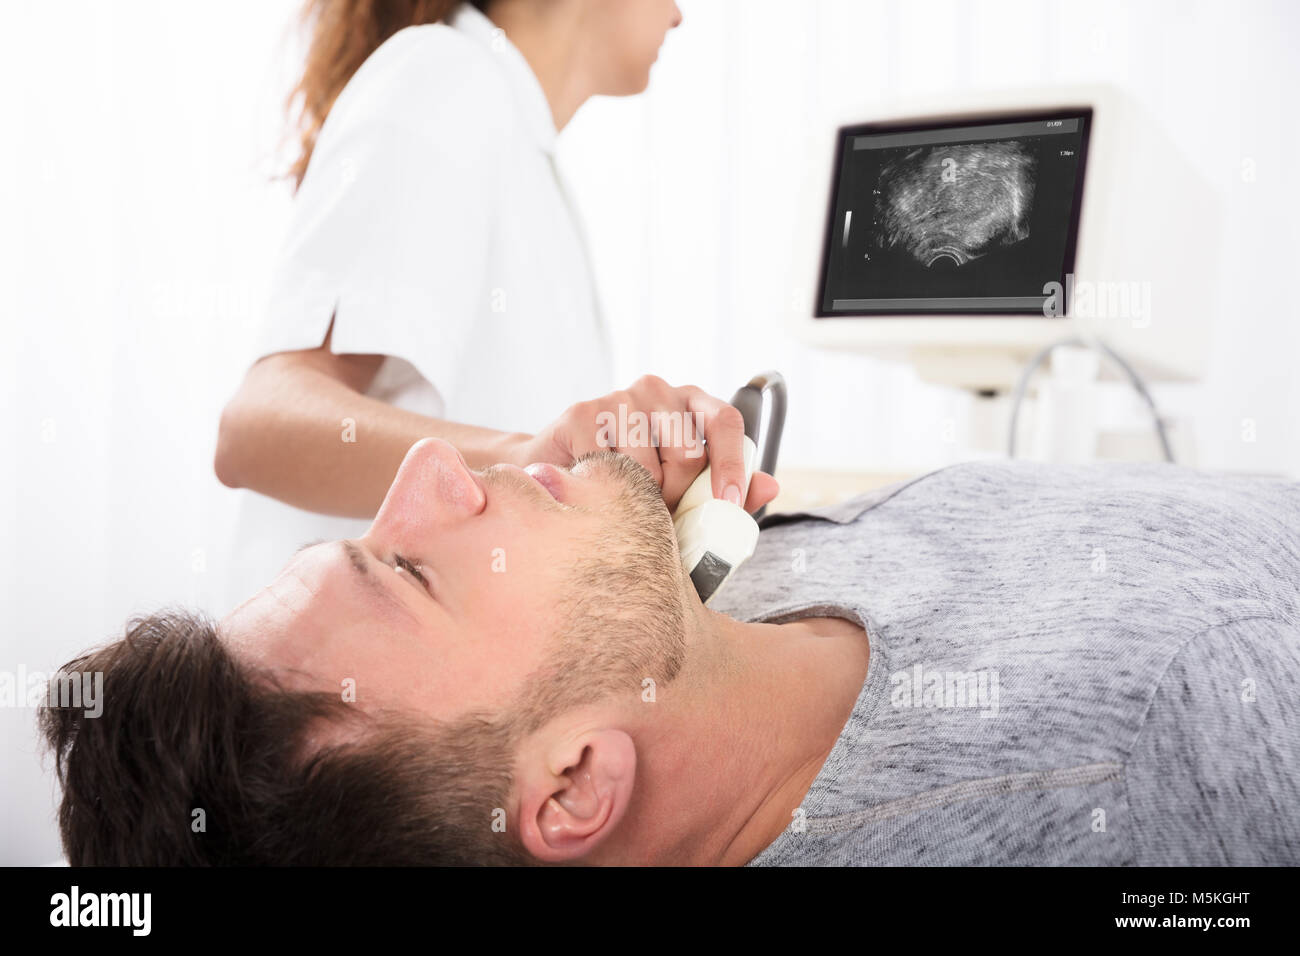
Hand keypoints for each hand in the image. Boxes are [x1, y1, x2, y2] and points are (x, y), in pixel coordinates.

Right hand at [516, 375, 778, 513]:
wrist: (559, 473)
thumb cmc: (630, 484)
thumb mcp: (682, 491)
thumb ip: (726, 492)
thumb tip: (771, 485)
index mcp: (691, 404)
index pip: (725, 421)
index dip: (732, 463)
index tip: (728, 503)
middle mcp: (657, 390)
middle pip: (688, 452)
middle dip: (678, 495)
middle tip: (659, 511)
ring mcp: (619, 398)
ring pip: (648, 465)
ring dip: (638, 497)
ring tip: (623, 500)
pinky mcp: (583, 413)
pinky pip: (608, 464)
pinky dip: (605, 489)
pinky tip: (596, 488)